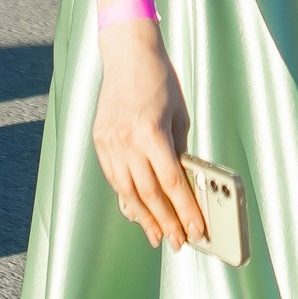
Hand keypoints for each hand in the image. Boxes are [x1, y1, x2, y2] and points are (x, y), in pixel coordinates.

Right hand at [91, 26, 205, 248]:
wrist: (127, 55)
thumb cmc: (160, 82)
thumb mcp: (179, 117)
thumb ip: (179, 152)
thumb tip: (185, 187)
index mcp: (152, 133)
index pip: (172, 183)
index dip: (186, 211)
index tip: (197, 230)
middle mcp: (127, 142)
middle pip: (149, 194)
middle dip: (166, 222)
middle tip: (179, 243)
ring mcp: (109, 143)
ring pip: (127, 192)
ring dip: (144, 218)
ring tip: (158, 236)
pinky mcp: (100, 142)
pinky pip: (114, 179)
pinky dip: (127, 198)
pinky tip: (138, 212)